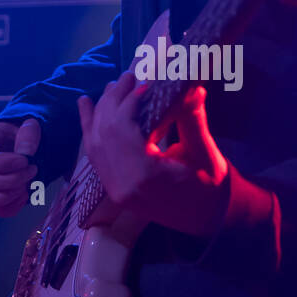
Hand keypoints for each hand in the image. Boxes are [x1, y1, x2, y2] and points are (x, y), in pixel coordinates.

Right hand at [0, 118, 40, 216]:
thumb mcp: (28, 126)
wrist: (26, 145)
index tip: (24, 160)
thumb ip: (28, 133)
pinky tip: (27, 193)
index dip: (1, 163)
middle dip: (12, 179)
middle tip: (33, 169)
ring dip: (9, 196)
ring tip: (27, 184)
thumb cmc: (24, 133)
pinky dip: (14, 207)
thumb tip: (25, 153)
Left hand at [77, 72, 228, 237]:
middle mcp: (121, 184)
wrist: (207, 220)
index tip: (146, 82)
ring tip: (113, 85)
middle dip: (114, 100)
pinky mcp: (112, 187)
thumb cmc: (211, 188)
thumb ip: (193, 121)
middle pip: (105, 131)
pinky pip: (94, 153)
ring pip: (95, 140)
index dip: (131, 101)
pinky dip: (88, 127)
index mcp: (145, 176)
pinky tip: (85, 104)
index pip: (124, 128)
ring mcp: (113, 188)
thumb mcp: (206, 154)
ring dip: (101, 109)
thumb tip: (190, 88)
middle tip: (128, 76)